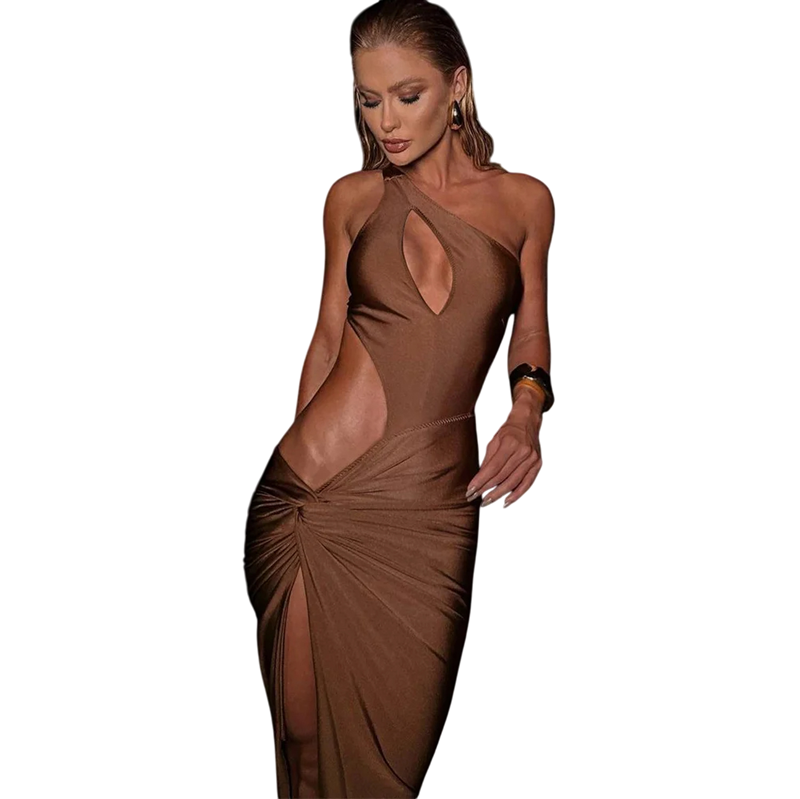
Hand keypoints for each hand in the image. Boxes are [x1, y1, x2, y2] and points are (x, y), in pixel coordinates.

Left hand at [465, 393, 542, 507]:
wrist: (527, 422)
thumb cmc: (508, 431)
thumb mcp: (494, 441)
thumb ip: (487, 461)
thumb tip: (479, 480)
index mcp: (510, 444)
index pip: (492, 468)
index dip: (481, 481)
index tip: (470, 490)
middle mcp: (523, 452)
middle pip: (502, 477)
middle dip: (486, 489)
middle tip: (475, 498)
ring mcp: (532, 459)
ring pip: (513, 482)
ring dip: (498, 494)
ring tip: (487, 501)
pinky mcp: (537, 465)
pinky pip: (527, 484)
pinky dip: (516, 495)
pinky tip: (506, 502)